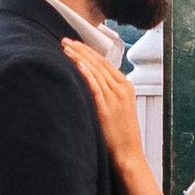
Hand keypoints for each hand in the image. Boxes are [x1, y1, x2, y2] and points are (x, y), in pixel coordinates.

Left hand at [61, 35, 144, 170]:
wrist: (128, 154)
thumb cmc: (122, 134)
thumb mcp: (120, 108)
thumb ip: (110, 93)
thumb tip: (94, 82)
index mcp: (126, 86)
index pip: (105, 62)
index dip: (89, 51)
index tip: (75, 44)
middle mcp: (122, 88)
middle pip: (99, 63)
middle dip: (81, 50)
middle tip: (66, 40)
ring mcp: (115, 98)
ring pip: (95, 71)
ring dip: (79, 57)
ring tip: (65, 48)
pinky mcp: (106, 108)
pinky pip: (95, 86)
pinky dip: (86, 73)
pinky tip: (77, 63)